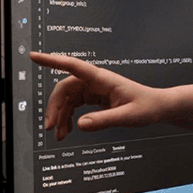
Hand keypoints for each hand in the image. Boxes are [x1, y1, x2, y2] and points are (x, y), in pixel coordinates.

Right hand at [29, 52, 167, 138]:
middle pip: (65, 88)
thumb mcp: (128, 117)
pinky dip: (68, 117)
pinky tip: (68, 129)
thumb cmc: (147, 107)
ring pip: (68, 99)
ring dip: (61, 115)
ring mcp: (94, 89)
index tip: (34, 57)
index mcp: (102, 79)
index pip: (72, 65)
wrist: (158, 107)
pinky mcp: (95, 97)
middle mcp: (95, 81)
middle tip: (51, 128)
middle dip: (55, 107)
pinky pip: (75, 105)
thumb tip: (80, 125)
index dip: (51, 61)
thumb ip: (105, 120)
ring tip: (60, 135)